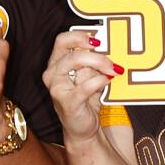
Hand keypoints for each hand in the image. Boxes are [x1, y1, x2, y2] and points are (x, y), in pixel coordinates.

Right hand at [41, 30, 120, 146]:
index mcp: (56, 63)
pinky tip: (107, 81)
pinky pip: (86, 85)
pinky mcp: (67, 102)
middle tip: (111, 61)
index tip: (97, 39)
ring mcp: (57, 88)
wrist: (82, 128)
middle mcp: (52, 74)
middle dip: (95, 55)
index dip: (79, 36)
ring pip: (77, 64)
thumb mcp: (89, 75)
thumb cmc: (86, 98)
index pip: (62, 40)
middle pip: (72, 52)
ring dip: (100, 66)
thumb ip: (93, 61)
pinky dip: (100, 81)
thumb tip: (109, 45)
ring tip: (112, 71)